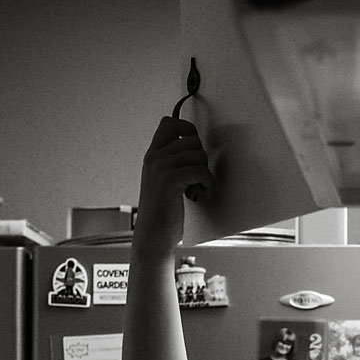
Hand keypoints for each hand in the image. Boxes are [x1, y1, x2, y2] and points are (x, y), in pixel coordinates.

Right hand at [134, 116, 214, 253]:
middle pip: (191, 140)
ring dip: (205, 173)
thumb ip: (173, 162)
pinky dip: (208, 183)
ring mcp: (161, 167)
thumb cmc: (162, 212)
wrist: (153, 236)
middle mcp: (155, 158)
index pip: (169, 124)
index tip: (195, 146)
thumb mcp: (162, 180)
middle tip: (197, 177)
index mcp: (152, 155)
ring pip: (198, 155)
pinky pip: (201, 171)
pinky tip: (201, 193)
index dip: (187, 128)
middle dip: (201, 158)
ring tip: (197, 188)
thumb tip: (197, 148)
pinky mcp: (171, 180)